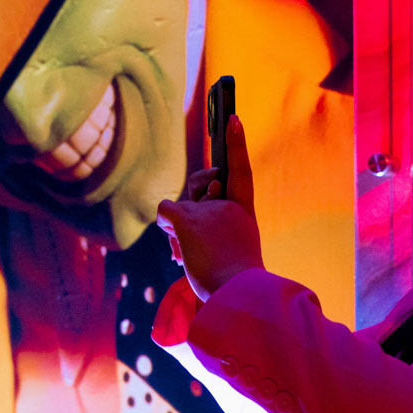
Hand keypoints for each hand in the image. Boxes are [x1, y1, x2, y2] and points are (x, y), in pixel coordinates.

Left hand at [157, 115, 264, 300]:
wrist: (237, 294)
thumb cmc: (233, 278)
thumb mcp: (232, 246)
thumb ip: (211, 225)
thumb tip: (174, 213)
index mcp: (246, 211)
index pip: (241, 170)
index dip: (237, 144)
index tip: (232, 118)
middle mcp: (229, 205)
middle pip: (203, 183)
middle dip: (196, 195)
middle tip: (198, 226)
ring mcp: (210, 210)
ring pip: (182, 202)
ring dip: (180, 224)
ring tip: (192, 251)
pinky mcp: (189, 220)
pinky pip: (167, 209)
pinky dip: (168, 224)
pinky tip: (178, 245)